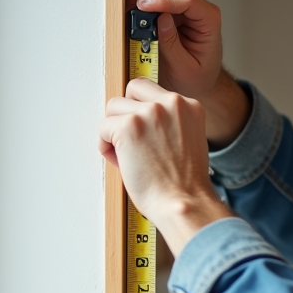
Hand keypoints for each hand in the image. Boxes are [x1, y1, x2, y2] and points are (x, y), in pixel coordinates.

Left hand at [99, 77, 232, 256]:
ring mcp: (149, 112)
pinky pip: (103, 128)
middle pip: (131, 90)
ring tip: (127, 155)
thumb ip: (169, 122)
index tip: (141, 132)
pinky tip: (122, 163)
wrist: (184, 203)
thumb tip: (137, 117)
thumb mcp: (188, 140)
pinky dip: (106, 147)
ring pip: (113, 108)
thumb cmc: (184, 184)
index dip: (142, 111)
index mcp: (189, 105)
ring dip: (114, 131)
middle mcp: (171, 103)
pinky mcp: (129, 126)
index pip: (152, 91)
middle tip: (130, 142)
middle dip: (126, 113)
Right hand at [129, 0, 249, 147]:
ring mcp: (180, 8)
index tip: (144, 6)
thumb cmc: (196, 79)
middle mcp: (196, 8)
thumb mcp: (185, 69)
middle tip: (133, 11)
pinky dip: (139, 5)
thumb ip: (173, 45)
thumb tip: (161, 19)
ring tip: (131, 17)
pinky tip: (133, 18)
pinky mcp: (167, 12)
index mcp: (208, 20)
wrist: (197, 84)